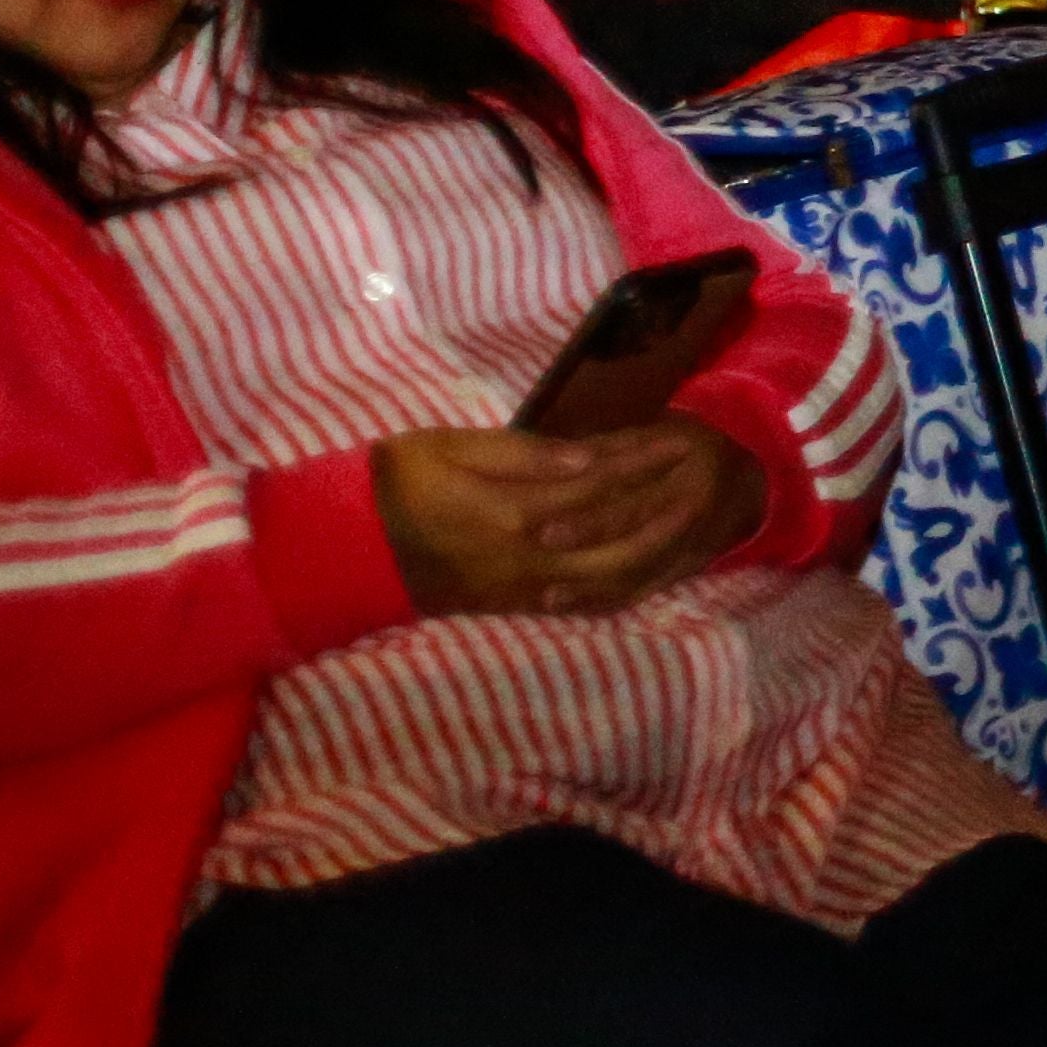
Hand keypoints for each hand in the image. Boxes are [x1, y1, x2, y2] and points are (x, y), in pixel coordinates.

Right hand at [375, 418, 761, 616]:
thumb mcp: (452, 447)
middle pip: (617, 540)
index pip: (598, 485)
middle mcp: (526, 559)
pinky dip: (621, 588)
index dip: (643, 462)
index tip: (680, 440)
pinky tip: (647, 572)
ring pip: (607, 580)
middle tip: (704, 481)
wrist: (342, 548)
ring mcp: (521, 590)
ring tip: (688, 524)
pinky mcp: (511, 607)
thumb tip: (589, 458)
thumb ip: (523, 455)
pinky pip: (581, 605)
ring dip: (654, 553)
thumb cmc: (395, 481)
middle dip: (665, 511)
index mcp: (513, 513)